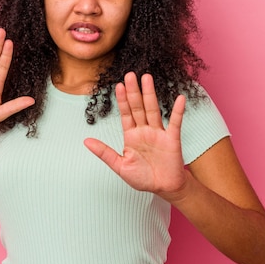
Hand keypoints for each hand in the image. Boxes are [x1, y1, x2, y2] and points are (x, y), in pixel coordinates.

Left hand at [84, 72, 187, 197]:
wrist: (164, 188)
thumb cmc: (143, 178)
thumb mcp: (120, 166)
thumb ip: (104, 153)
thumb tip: (86, 141)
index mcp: (131, 136)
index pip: (126, 114)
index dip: (122, 100)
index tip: (118, 85)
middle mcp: (145, 130)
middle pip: (138, 107)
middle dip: (133, 91)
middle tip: (130, 74)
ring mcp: (158, 133)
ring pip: (153, 109)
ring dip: (150, 94)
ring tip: (146, 78)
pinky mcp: (172, 139)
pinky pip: (175, 122)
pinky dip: (177, 111)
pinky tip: (179, 98)